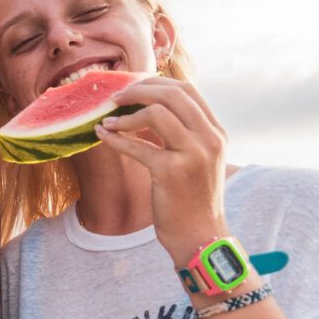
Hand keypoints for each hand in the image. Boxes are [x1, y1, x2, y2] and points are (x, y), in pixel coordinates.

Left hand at [92, 76, 228, 262]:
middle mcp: (210, 138)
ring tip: (107, 120)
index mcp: (216, 132)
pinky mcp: (172, 172)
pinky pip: (138, 146)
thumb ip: (182, 132)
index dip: (155, 82)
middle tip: (115, 97)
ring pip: (157, 113)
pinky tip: (102, 135)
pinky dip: (116, 138)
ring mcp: (193, 154)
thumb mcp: (196, 158)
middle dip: (139, 90)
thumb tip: (148, 105)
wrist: (200, 236)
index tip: (132, 85)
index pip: (187, 89)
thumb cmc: (191, 197)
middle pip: (173, 94)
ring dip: (126, 114)